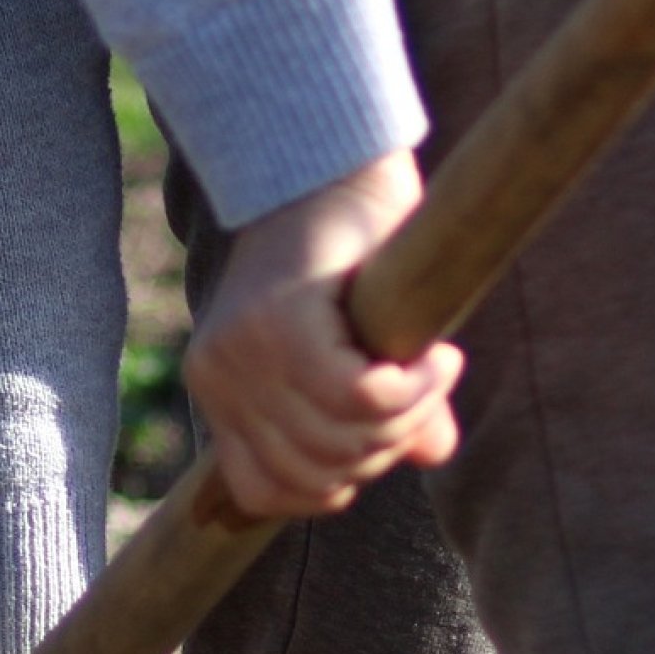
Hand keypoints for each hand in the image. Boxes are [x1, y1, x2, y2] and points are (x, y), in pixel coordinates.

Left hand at [183, 149, 463, 518]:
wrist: (335, 161)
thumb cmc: (353, 253)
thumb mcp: (361, 345)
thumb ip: (384, 412)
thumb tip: (434, 455)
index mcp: (220, 394)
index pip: (266, 492)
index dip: (335, 486)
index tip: (382, 437)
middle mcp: (218, 379)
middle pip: (312, 474)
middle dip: (383, 450)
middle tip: (424, 399)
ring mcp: (243, 353)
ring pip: (338, 440)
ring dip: (406, 418)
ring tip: (433, 375)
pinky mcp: (283, 324)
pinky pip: (359, 398)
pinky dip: (411, 391)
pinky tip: (436, 361)